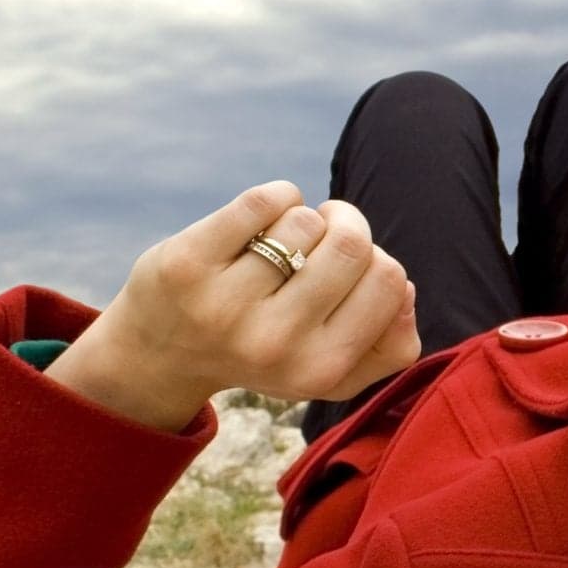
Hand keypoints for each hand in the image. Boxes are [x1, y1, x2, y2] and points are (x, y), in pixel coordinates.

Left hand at [91, 180, 421, 408]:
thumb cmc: (264, 349)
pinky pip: (263, 200)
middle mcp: (274, 345)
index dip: (377, 259)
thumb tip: (405, 290)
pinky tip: (261, 217)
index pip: (392, 281)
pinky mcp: (187, 265)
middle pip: (352, 245)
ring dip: (300, 219)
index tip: (349, 267)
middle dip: (344, 224)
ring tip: (279, 244)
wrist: (162, 355)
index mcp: (320, 371)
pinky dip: (276, 196)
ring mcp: (226, 306)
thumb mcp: (330, 370)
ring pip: (306, 221)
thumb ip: (390, 345)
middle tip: (321, 236)